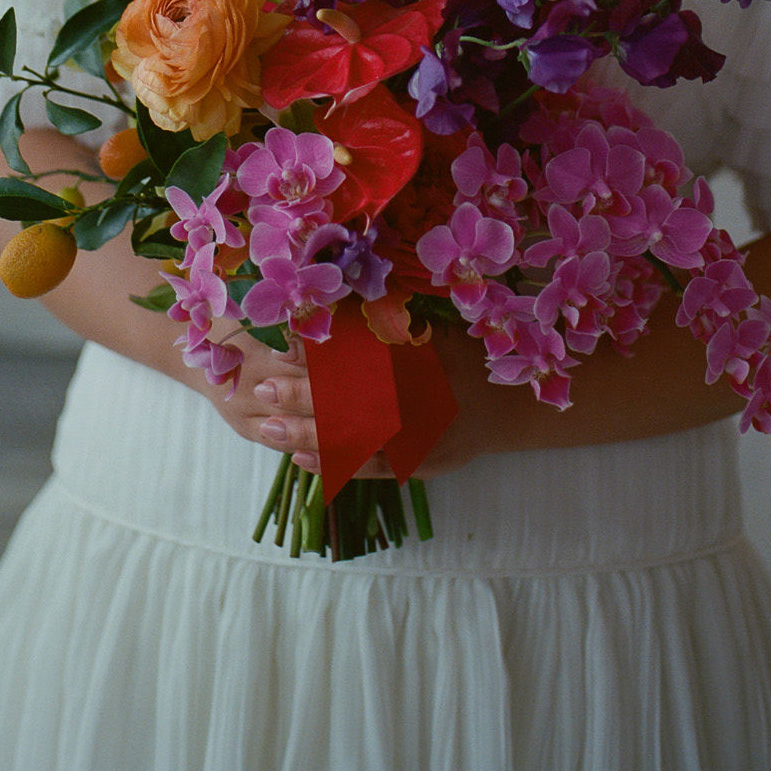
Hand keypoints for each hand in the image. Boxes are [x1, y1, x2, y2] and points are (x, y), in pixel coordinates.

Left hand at [210, 322, 535, 483]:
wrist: (506, 403)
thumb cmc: (459, 354)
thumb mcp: (425, 326)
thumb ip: (380, 320)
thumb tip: (327, 302)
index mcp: (421, 357)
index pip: (362, 354)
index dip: (322, 352)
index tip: (284, 344)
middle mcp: (421, 398)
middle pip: (354, 399)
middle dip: (304, 395)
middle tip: (264, 387)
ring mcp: (421, 436)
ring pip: (357, 440)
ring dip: (308, 435)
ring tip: (268, 428)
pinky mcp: (419, 464)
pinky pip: (370, 468)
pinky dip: (335, 464)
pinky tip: (301, 460)